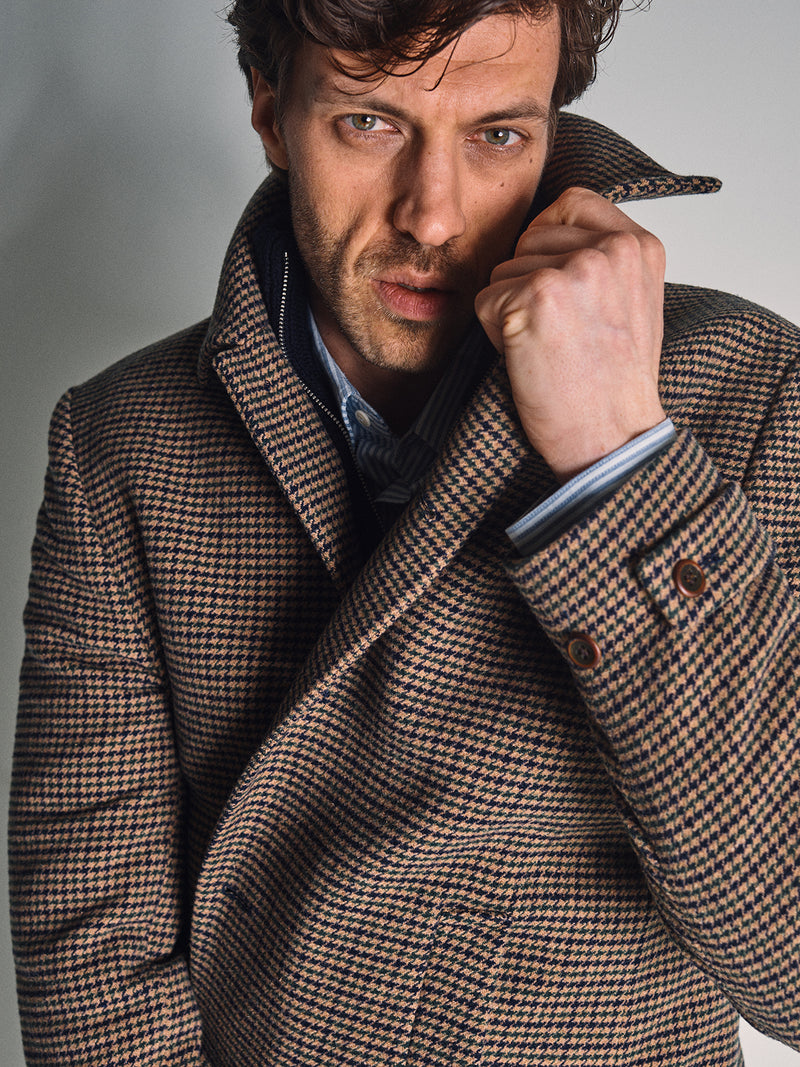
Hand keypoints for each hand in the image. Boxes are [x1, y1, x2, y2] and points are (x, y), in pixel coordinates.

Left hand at [475, 186, 666, 481]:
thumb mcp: (632, 302)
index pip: (570, 203)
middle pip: (529, 239)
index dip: (547, 242)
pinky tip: (530, 358)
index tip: (556, 288)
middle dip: (527, 283)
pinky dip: (493, 334)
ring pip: (504, 269)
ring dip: (511, 310)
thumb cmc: (613, 384)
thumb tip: (545, 234)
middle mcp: (612, 248)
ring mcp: (574, 269)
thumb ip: (602, 259)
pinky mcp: (535, 295)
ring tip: (549, 348)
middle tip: (560, 335)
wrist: (611, 438)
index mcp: (640, 245)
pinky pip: (485, 300)